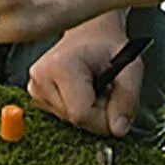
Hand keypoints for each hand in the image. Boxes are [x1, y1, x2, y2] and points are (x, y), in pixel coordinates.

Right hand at [27, 14, 137, 138]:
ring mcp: (34, 86)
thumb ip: (128, 98)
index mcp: (60, 66)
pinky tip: (80, 90)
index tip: (115, 104)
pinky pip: (61, 115)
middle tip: (106, 90)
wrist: (89, 34)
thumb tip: (118, 129)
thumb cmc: (108, 48)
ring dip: (87, 111)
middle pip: (75, 119)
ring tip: (93, 87)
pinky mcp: (34, 93)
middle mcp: (40, 77)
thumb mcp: (130, 68)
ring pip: (68, 120)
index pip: (81, 115)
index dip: (104, 119)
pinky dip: (76, 108)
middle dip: (97, 114)